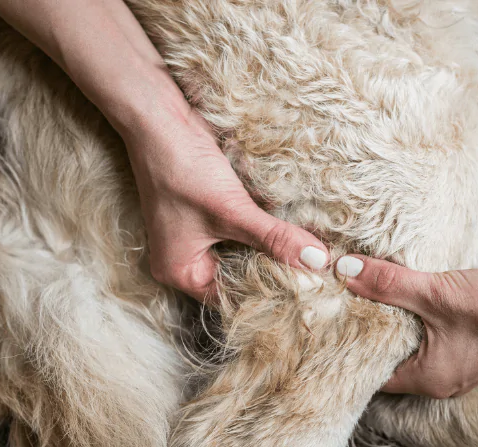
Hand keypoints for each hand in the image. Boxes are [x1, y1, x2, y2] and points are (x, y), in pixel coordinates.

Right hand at [126, 109, 328, 300]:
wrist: (160, 117)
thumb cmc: (182, 167)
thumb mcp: (231, 209)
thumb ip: (274, 238)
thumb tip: (317, 261)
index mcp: (180, 272)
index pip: (233, 298)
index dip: (270, 294)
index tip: (310, 291)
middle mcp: (187, 259)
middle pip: (240, 278)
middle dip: (275, 271)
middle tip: (317, 274)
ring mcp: (198, 234)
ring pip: (246, 253)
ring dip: (272, 248)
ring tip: (311, 254)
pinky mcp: (211, 211)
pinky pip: (244, 230)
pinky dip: (265, 229)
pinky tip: (293, 228)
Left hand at [335, 255, 477, 397]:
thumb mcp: (435, 294)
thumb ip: (388, 283)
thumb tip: (345, 271)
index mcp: (428, 379)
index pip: (372, 373)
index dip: (349, 347)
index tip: (325, 322)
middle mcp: (440, 374)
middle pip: (388, 352)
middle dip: (366, 325)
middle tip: (334, 298)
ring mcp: (455, 353)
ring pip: (409, 334)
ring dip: (391, 311)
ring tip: (358, 285)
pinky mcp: (465, 331)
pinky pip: (428, 321)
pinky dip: (413, 303)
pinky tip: (397, 280)